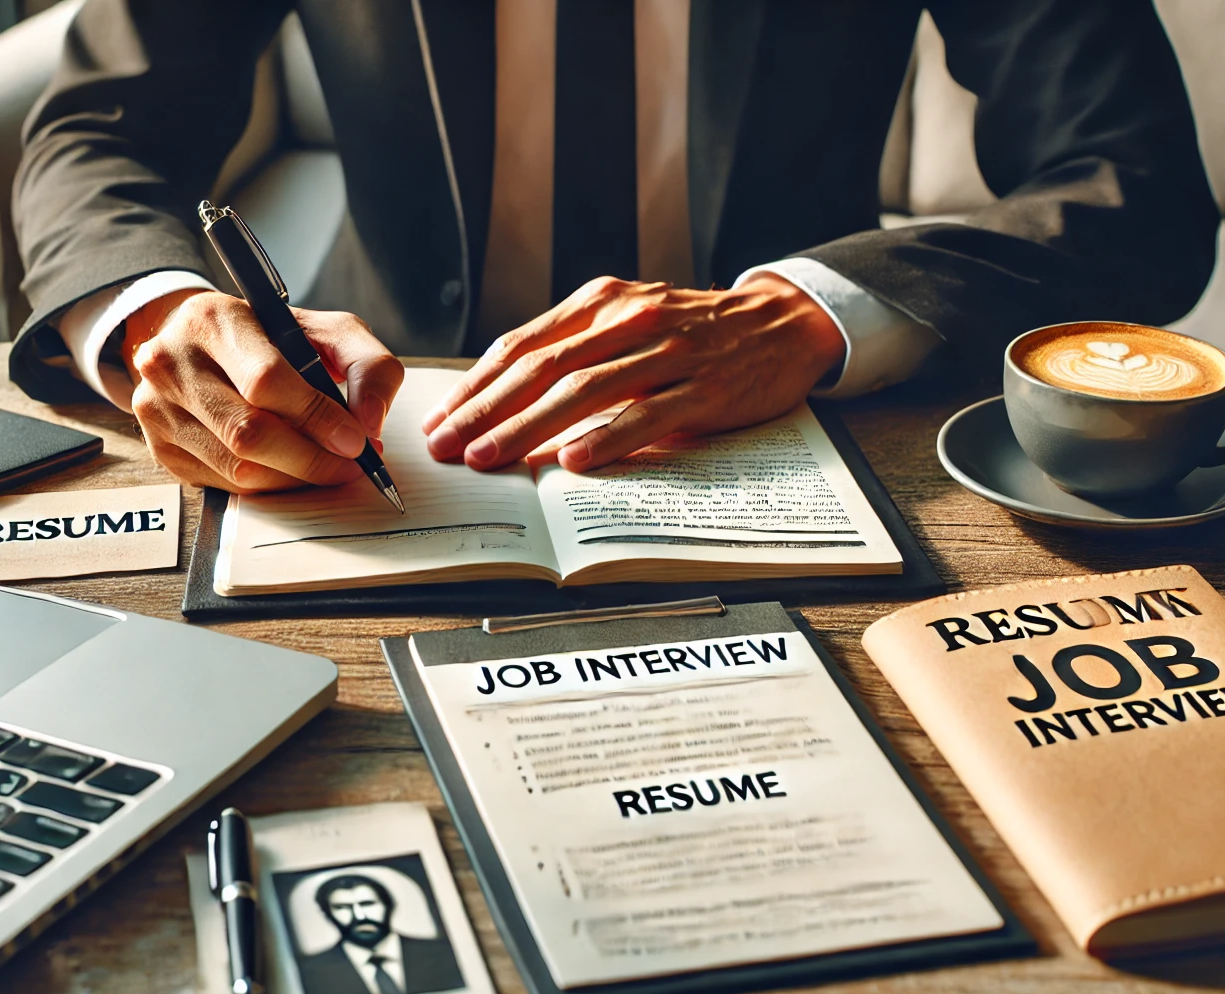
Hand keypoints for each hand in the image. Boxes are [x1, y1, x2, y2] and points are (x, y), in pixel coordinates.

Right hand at [123, 289, 403, 491]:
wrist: (201, 345)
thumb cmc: (269, 338)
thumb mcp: (326, 330)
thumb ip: (366, 365)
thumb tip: (370, 422)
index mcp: (212, 320)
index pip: (265, 380)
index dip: (315, 417)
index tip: (355, 440)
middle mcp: (172, 362)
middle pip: (248, 432)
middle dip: (310, 458)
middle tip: (349, 465)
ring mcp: (158, 408)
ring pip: (237, 467)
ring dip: (294, 477)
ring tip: (327, 467)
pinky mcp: (161, 447)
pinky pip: (225, 484)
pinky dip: (270, 486)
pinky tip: (291, 470)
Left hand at [421, 275, 845, 471]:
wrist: (783, 323)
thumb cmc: (693, 332)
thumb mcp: (630, 322)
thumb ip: (577, 350)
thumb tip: (504, 400)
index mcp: (603, 301)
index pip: (524, 345)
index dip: (477, 385)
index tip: (440, 420)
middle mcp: (631, 319)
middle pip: (544, 368)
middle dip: (487, 411)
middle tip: (447, 447)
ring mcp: (671, 353)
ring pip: (586, 391)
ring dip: (529, 427)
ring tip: (490, 458)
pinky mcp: (707, 389)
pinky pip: (648, 415)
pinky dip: (606, 438)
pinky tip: (572, 461)